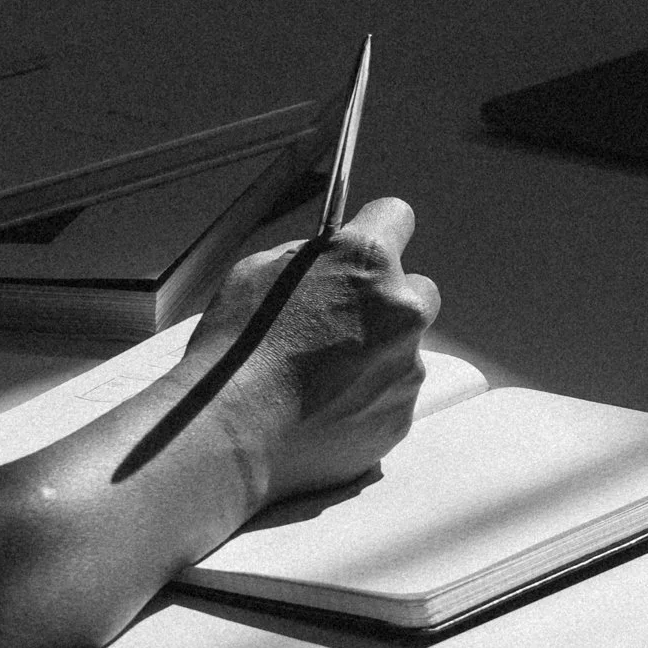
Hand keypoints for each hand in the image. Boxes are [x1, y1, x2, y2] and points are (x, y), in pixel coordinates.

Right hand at [185, 197, 439, 512]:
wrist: (230, 431)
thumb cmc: (236, 345)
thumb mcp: (260, 269)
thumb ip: (311, 258)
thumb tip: (330, 260)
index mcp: (367, 260)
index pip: (396, 216)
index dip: (377, 230)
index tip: (363, 251)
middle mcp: (401, 310)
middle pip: (417, 290)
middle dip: (388, 302)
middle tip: (343, 323)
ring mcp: (406, 369)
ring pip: (403, 350)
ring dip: (375, 356)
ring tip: (321, 379)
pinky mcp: (400, 418)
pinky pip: (392, 398)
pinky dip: (367, 400)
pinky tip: (323, 409)